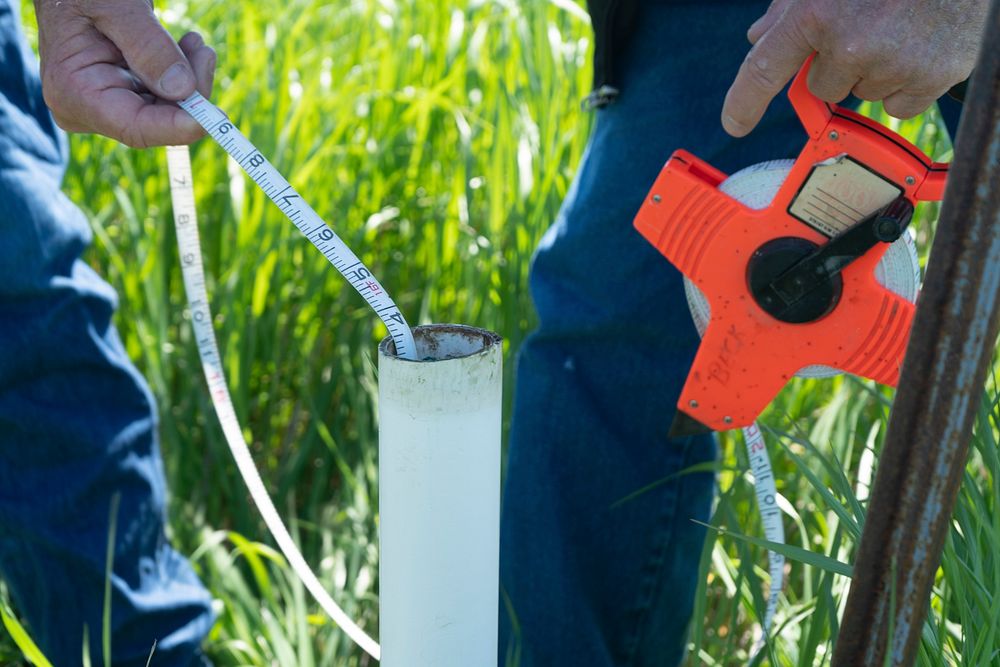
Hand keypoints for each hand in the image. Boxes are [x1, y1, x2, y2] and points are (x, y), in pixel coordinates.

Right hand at [33, 0, 215, 147]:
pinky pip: (166, 97)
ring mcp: (107, 105)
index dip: (177, 127)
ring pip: (169, 110)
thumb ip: (147, 46)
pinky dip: (184, 75)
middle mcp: (88, 109)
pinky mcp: (125, 96)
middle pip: (158, 121)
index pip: (135, 128)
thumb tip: (182, 90)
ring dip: (191, 78)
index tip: (215, 118)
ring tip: (195, 42)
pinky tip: (188, 47)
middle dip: (191, 91)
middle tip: (204, 51)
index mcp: (74, 93)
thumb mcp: (114, 6)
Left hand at [721, 0, 988, 136]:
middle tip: (868, 27)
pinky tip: (920, 47)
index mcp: (817, 13)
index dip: (744, 102)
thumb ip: (790, 7)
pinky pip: (899, 106)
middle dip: (838, 64)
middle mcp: (850, 44)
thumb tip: (758, 38)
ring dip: (875, 71)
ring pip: (862, 95)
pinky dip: (907, 84)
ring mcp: (893, 65)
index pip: (764, 69)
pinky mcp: (931, 78)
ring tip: (901, 28)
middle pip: (821, 88)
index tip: (734, 124)